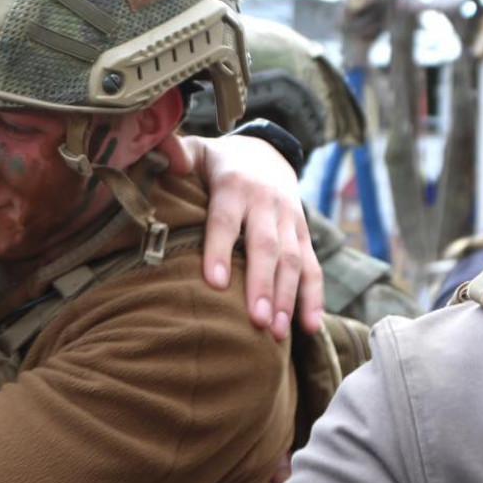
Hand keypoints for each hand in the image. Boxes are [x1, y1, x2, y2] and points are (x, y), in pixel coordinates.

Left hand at [164, 133, 323, 339]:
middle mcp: (266, 203)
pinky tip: (309, 327)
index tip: (214, 283)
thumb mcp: (196, 150)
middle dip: (262, 284)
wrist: (264, 154)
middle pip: (265, 246)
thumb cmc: (217, 162)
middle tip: (257, 320)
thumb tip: (168, 156)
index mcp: (234, 185)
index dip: (220, 249)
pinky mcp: (303, 235)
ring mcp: (289, 220)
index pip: (225, 219)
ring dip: (287, 297)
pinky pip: (313, 267)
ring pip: (293, 260)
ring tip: (277, 332)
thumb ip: (177, 152)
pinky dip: (313, 298)